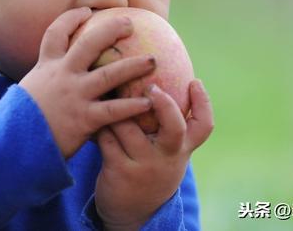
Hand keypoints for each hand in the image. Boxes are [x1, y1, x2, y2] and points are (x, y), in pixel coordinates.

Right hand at [19, 7, 156, 158]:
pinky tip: (148, 103)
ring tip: (153, 60)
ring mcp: (74, 96)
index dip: (71, 18)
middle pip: (89, 43)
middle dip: (111, 30)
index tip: (86, 10)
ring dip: (134, 66)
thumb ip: (44, 81)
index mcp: (46, 67)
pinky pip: (114, 110)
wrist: (12, 146)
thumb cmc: (20, 121)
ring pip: (109, 74)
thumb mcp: (28, 91)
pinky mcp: (83, 119)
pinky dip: (132, 106)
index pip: (56, 33)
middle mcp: (61, 75)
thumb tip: (54, 77)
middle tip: (130, 23)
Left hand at [94, 80, 213, 230]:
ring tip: (106, 90)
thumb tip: (156, 77)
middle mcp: (167, 156)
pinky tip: (89, 113)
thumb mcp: (165, 153)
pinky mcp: (119, 170)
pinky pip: (106, 137)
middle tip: (151, 85)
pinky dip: (98, 124)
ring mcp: (144, 165)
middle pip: (174, 127)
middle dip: (164, 104)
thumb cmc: (149, 168)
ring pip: (128, 125)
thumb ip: (166, 125)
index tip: (195, 81)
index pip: (203, 125)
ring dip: (115, 107)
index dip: (203, 102)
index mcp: (181, 148)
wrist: (132, 214)